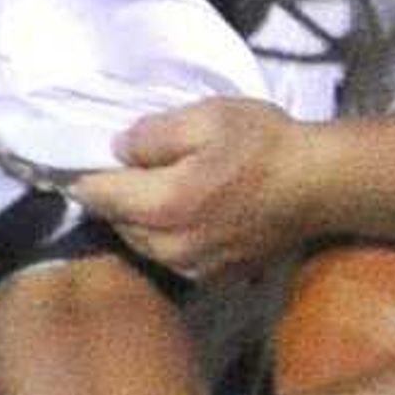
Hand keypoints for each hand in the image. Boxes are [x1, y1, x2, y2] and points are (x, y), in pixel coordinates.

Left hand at [80, 98, 308, 282]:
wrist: (320, 185)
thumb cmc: (264, 144)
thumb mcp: (206, 117)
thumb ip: (152, 134)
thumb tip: (117, 149)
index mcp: (163, 205)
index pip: (98, 196)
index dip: (83, 177)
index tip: (74, 163)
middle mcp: (171, 246)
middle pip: (118, 224)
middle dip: (116, 199)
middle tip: (124, 172)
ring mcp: (193, 268)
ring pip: (143, 244)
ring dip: (140, 221)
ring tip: (154, 192)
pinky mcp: (214, 276)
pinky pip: (171, 257)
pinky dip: (168, 237)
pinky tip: (185, 214)